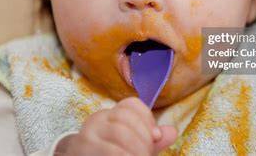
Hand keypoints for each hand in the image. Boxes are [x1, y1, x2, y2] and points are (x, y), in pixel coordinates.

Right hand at [54, 97, 176, 155]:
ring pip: (119, 132)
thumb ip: (149, 140)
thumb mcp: (130, 148)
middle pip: (127, 118)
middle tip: (146, 154)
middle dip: (144, 138)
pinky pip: (110, 150)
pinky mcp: (83, 148)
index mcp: (110, 115)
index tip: (156, 137)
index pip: (131, 104)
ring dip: (136, 150)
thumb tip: (172, 132)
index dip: (148, 119)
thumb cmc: (106, 155)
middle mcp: (97, 120)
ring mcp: (88, 134)